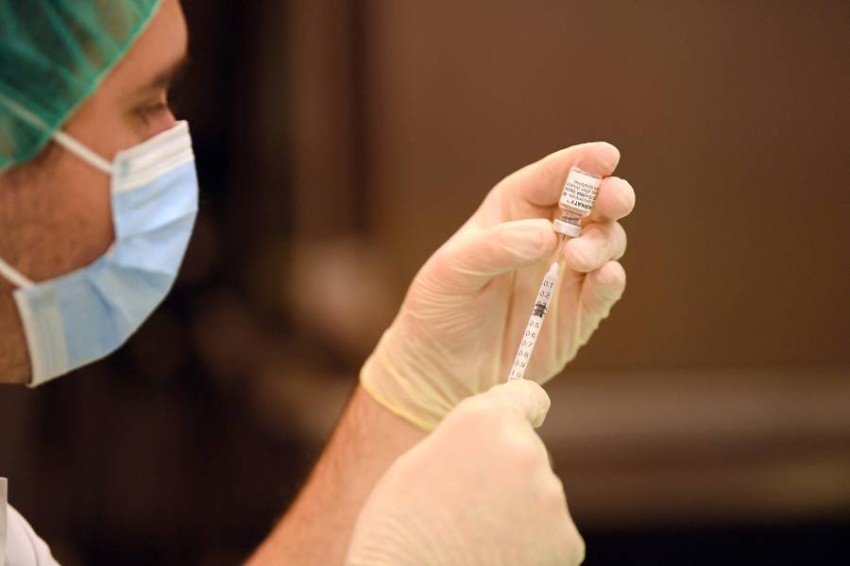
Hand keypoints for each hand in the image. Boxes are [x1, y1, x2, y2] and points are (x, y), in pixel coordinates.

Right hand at [345, 380, 584, 565]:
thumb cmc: (399, 529)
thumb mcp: (419, 461)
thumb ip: (465, 440)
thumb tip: (491, 442)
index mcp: (485, 420)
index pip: (527, 396)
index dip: (521, 411)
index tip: (520, 422)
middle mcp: (525, 449)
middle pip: (528, 453)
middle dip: (507, 473)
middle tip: (470, 505)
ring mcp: (549, 497)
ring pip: (539, 497)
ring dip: (518, 512)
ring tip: (475, 537)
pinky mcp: (566, 540)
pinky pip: (551, 536)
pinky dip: (531, 547)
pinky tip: (494, 557)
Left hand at [361, 142, 634, 428]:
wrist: (438, 373)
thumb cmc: (439, 310)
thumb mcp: (453, 271)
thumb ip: (497, 248)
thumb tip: (546, 234)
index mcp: (513, 213)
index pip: (552, 178)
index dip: (580, 163)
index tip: (606, 156)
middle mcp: (546, 238)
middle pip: (591, 206)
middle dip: (609, 196)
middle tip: (615, 198)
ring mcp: (565, 276)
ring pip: (605, 244)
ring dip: (602, 242)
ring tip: (578, 256)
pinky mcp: (577, 315)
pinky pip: (603, 291)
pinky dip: (610, 281)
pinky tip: (605, 276)